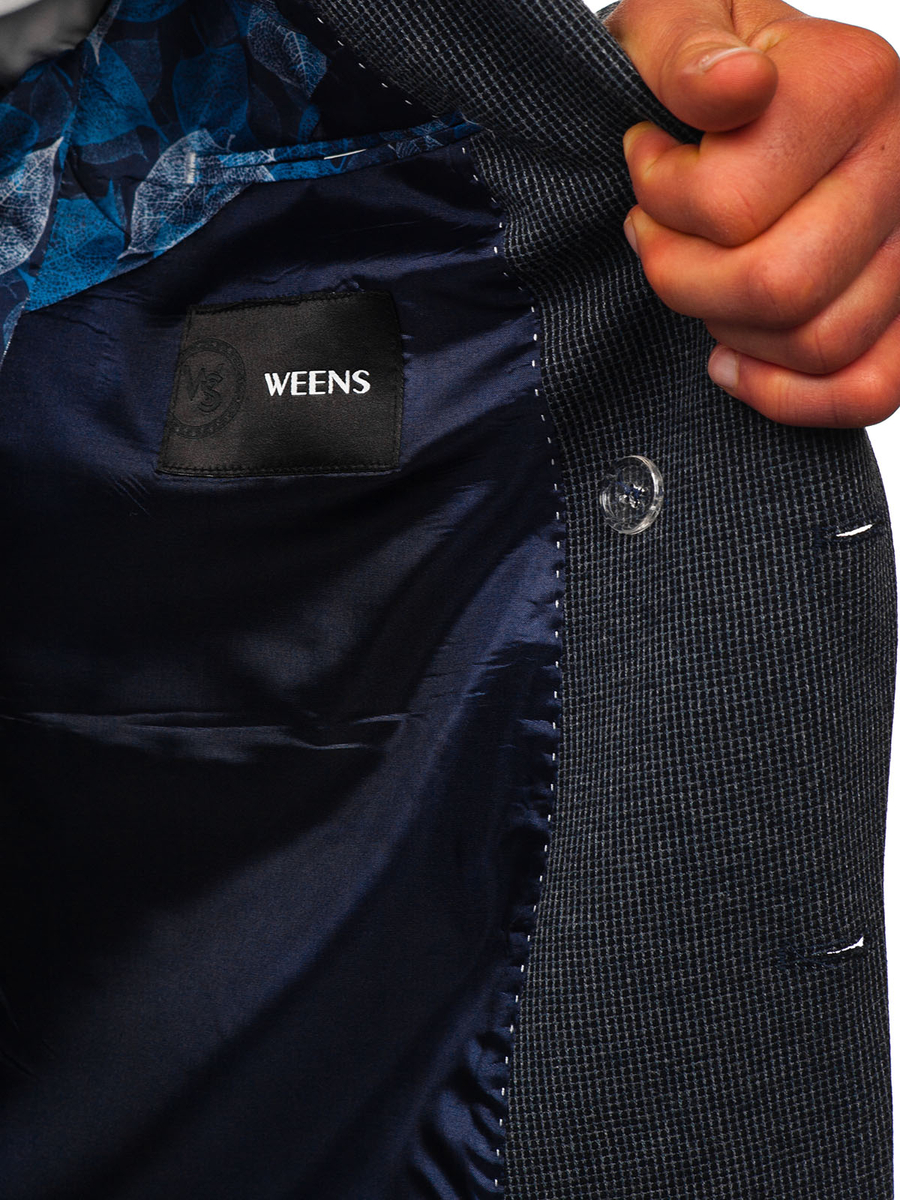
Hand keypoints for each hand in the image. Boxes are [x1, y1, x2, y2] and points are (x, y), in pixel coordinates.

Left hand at [606, 0, 899, 426]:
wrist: (751, 83)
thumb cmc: (709, 61)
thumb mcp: (674, 21)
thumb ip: (685, 49)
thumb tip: (734, 89)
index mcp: (854, 80)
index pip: (733, 203)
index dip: (660, 201)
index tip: (644, 162)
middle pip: (779, 285)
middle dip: (683, 279)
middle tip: (652, 237)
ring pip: (819, 342)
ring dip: (728, 329)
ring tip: (697, 278)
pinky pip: (869, 389)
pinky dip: (789, 395)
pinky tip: (731, 359)